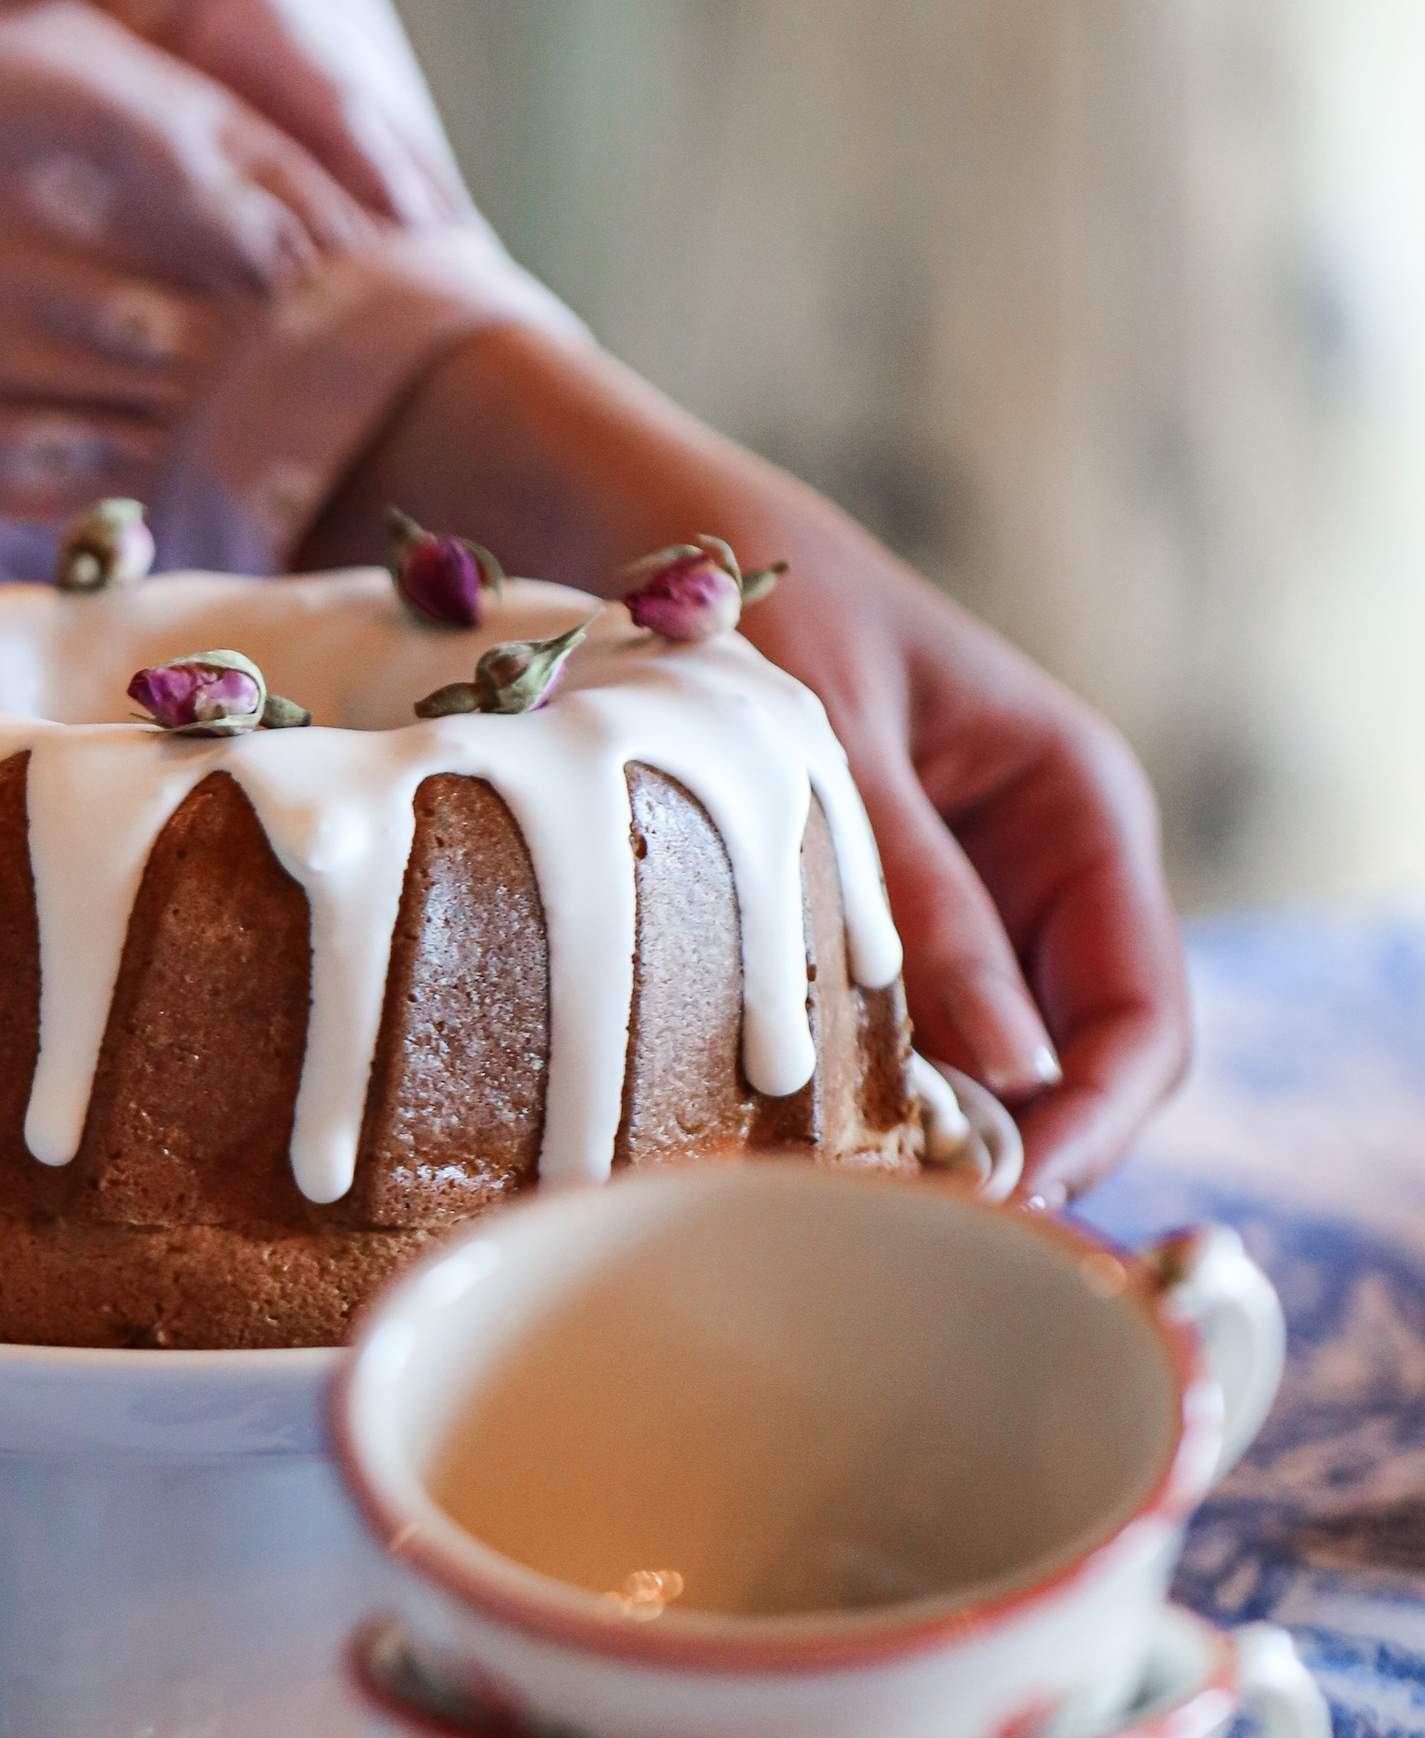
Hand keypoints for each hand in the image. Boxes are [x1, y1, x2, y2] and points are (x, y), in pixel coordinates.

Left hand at [303, 320, 1186, 1201]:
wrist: (600, 500)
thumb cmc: (729, 576)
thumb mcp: (826, 733)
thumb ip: (916, 895)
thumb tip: (1017, 1076)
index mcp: (1069, 800)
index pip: (1138, 1015)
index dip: (1091, 1129)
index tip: (997, 1209)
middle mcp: (1027, 861)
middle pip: (1072, 1069)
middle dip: (1010, 1156)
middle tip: (897, 1238)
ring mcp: (941, 896)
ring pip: (974, 1069)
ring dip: (922, 1140)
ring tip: (827, 1207)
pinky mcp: (844, 912)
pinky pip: (880, 1032)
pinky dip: (847, 1093)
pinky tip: (770, 1140)